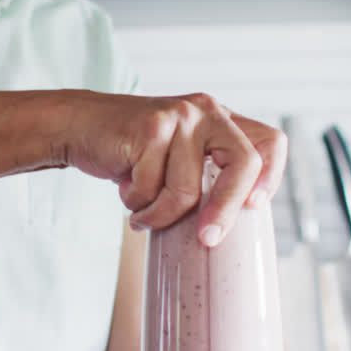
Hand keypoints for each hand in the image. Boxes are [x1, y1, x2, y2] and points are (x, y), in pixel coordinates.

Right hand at [62, 92, 286, 245]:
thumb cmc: (132, 151)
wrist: (79, 125)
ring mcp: (179, 116)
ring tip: (140, 207)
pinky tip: (125, 189)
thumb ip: (207, 174)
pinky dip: (136, 203)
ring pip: (187, 190)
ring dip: (158, 213)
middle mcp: (206, 112)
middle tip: (207, 239)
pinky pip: (152, 188)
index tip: (254, 208)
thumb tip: (234, 225)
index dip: (271, 177)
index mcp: (221, 120)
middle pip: (242, 164)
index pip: (270, 142)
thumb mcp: (178, 156)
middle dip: (225, 209)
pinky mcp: (151, 128)